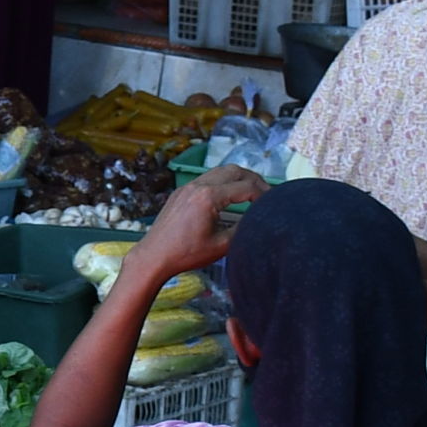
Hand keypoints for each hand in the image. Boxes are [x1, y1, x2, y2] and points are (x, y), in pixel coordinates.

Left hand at [140, 162, 269, 277]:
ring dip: (238, 178)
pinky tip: (229, 197)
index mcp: (208, 197)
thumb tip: (258, 219)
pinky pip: (207, 178)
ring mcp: (187, 187)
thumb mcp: (221, 245)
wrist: (153, 256)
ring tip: (250, 193)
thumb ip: (243, 228)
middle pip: (234, 170)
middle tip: (265, 193)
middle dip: (254, 179)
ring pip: (220, 171)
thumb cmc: (186, 254)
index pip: (246, 187)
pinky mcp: (181, 192)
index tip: (273, 203)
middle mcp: (198, 185)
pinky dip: (223, 182)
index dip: (264, 194)